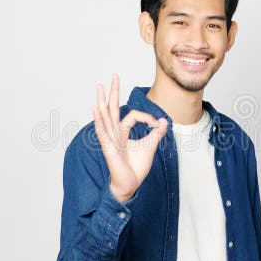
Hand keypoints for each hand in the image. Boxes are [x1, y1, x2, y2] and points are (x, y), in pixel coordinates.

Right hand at [92, 74, 167, 202]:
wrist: (130, 185)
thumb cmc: (136, 168)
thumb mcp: (150, 147)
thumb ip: (156, 133)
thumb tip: (165, 121)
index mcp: (123, 132)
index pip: (133, 115)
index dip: (147, 117)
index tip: (157, 124)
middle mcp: (114, 133)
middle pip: (112, 108)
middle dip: (114, 92)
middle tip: (114, 75)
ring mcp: (110, 139)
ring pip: (105, 116)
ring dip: (102, 100)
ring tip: (100, 87)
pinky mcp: (108, 148)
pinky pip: (103, 131)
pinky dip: (99, 119)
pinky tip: (96, 108)